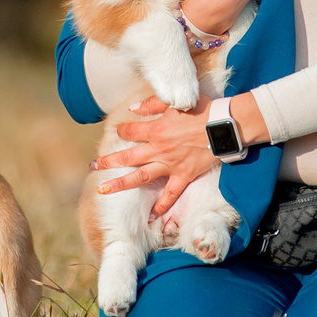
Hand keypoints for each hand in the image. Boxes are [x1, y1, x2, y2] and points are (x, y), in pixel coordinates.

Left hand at [95, 103, 229, 218]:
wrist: (223, 126)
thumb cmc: (202, 110)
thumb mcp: (175, 102)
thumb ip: (151, 104)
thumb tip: (132, 109)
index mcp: (156, 129)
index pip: (130, 131)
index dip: (122, 131)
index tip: (118, 132)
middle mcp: (158, 149)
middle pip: (127, 157)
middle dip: (108, 161)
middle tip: (92, 166)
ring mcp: (170, 165)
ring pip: (140, 177)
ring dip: (120, 183)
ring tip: (104, 189)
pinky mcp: (183, 176)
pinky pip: (170, 194)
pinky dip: (161, 205)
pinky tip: (151, 214)